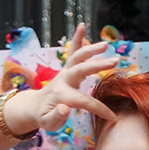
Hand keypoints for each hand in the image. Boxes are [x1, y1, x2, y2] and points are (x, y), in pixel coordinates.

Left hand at [3, 24, 117, 133]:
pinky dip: (77, 38)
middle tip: (114, 61)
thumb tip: (65, 108)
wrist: (34, 106)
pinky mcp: (66, 68)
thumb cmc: (44, 116)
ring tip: (105, 44)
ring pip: (77, 57)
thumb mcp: (48, 123)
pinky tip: (82, 26)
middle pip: (81, 69)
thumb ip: (56, 118)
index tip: (112, 116)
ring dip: (91, 49)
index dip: (99, 109)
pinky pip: (72, 51)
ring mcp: (65, 72)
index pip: (85, 101)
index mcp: (62, 95)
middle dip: (97, 65)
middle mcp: (64, 80)